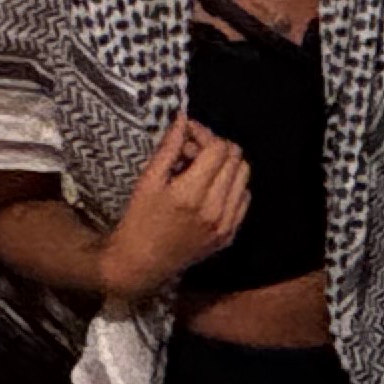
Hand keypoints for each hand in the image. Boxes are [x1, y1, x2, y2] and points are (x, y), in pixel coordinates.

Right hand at [97, 113, 247, 298]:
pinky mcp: (229, 235)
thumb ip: (169, 148)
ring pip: (244, 176)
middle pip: (235, 159)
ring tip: (200, 169)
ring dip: (225, 165)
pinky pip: (243, 198)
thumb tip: (183, 119)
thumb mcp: (148, 180)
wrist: (142, 264)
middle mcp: (215, 210)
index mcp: (192, 194)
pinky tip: (210, 189)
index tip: (187, 133)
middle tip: (191, 151)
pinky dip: (231, 186)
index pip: (218, 149)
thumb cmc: (139, 220)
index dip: (204, 133)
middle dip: (215, 147)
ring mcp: (225, 225)